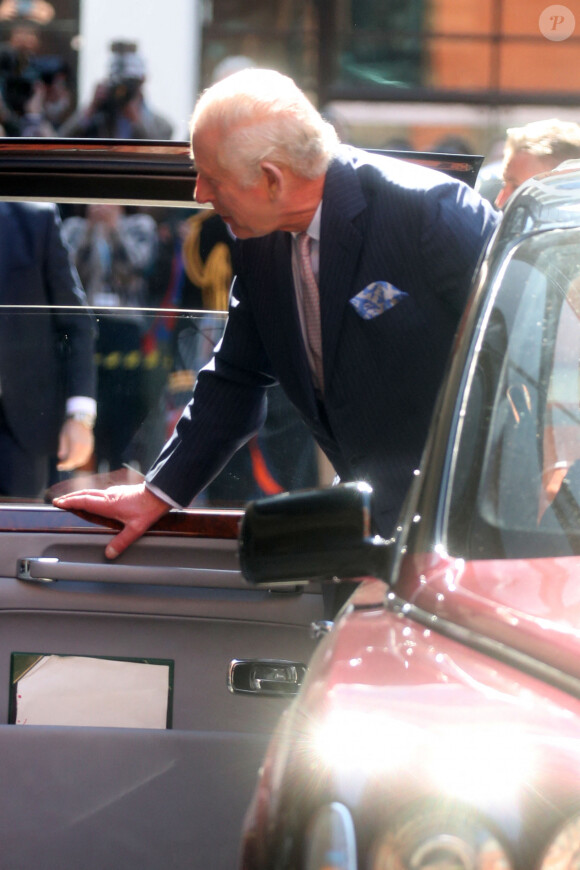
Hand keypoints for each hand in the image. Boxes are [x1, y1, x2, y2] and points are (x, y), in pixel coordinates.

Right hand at [53, 482, 170, 559]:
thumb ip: (122, 542)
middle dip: (70, 498)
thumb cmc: (148, 509)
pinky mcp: (120, 491)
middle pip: (84, 494)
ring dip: (80, 495)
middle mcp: (108, 496)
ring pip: (92, 492)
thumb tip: (109, 554)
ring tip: (72, 500)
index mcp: (108, 504)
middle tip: (59, 501)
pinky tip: (93, 500)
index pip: (84, 501)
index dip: (70, 502)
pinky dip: (90, 495)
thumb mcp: (135, 529)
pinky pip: (100, 493)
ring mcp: (114, 492)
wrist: (160, 493)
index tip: (58, 503)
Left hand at [56, 418, 93, 470]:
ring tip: (67, 462)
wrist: (81, 420)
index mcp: (76, 445)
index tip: (58, 466)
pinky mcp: (90, 446)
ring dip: (75, 463)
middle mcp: (83, 447)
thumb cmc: (70, 427)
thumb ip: (63, 448)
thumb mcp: (63, 437)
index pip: (71, 459)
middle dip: (69, 465)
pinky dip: (80, 460)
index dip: (65, 465)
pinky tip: (74, 459)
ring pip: (82, 460)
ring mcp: (88, 447)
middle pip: (77, 461)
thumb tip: (61, 457)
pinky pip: (86, 456)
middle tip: (61, 465)